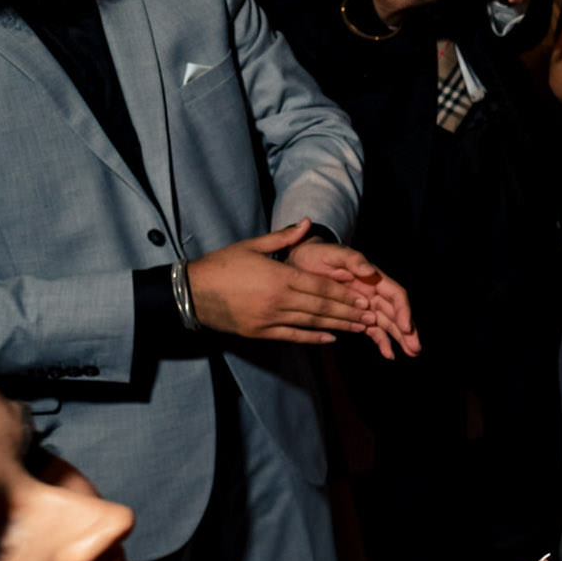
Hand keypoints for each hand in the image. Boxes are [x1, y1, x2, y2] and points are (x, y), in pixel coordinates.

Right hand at [188, 221, 375, 344]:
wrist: (189, 292)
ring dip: (338, 326)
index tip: (365, 297)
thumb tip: (306, 222)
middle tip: (372, 316)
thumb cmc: (221, 265)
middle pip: (321, 307)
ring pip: (311, 323)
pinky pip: (292, 336)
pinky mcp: (259, 332)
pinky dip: (313, 338)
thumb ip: (283, 237)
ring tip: (360, 328)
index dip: (345, 293)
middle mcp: (277, 300)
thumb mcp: (252, 246)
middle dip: (349, 312)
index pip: (320, 286)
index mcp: (278, 276)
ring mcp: (268, 318)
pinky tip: (331, 338)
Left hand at [287, 239, 419, 359]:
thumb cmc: (318, 255)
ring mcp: (365, 306)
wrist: (301, 262)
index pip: (396, 295)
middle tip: (416, 348)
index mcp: (373, 278)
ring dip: (400, 339)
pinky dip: (381, 341)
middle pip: (396, 313)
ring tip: (411, 354)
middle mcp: (373, 293)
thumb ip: (353, 261)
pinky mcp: (355, 316)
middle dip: (408, 331)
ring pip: (388, 324)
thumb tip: (370, 270)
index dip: (403, 311)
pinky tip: (388, 353)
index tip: (406, 327)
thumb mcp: (333, 254)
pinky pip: (372, 329)